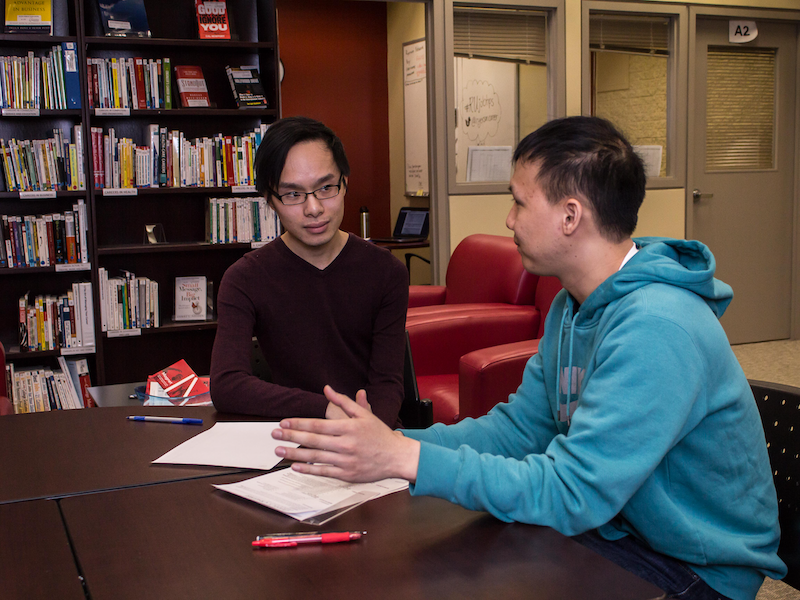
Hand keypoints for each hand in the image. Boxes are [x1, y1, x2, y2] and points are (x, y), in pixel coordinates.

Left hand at [273, 385, 419, 482]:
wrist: (396, 456)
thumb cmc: (379, 435)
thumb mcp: (364, 414)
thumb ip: (344, 401)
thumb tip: (328, 389)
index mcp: (349, 428)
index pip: (318, 425)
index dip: (299, 424)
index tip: (284, 423)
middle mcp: (346, 444)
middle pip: (313, 440)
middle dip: (291, 437)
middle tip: (274, 434)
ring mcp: (346, 461)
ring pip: (315, 457)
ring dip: (294, 454)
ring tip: (279, 450)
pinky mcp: (347, 474)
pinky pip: (324, 472)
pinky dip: (308, 469)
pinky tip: (296, 466)